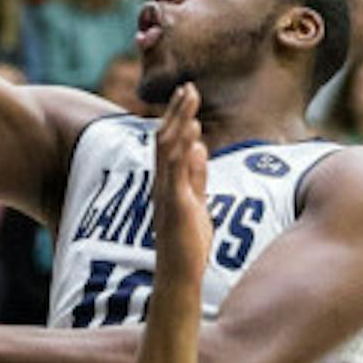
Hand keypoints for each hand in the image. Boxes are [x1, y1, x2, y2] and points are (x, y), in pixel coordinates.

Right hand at [150, 84, 208, 299]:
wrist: (179, 276)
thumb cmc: (188, 245)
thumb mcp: (197, 204)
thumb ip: (197, 177)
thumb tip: (200, 148)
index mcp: (167, 183)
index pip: (169, 144)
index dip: (177, 118)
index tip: (188, 96)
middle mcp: (162, 185)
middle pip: (165, 139)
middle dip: (177, 112)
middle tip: (188, 86)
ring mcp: (167, 194)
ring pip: (168, 150)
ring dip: (180, 122)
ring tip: (191, 97)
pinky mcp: (176, 206)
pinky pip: (177, 173)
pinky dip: (183, 151)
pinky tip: (194, 132)